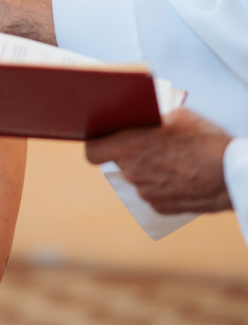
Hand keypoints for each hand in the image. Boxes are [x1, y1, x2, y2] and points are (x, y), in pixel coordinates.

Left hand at [86, 108, 233, 214]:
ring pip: (137, 178)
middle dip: (131, 154)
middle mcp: (133, 172)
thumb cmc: (206, 141)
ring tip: (172, 160)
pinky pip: (153, 193)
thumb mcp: (178, 116)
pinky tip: (181, 176)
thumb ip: (151, 119)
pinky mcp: (161, 208)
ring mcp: (146, 192)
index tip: (103, 139)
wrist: (233, 175)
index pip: (92, 151)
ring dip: (148, 170)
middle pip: (119, 162)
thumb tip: (142, 118)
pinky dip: (162, 186)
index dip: (96, 145)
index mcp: (130, 147)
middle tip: (150, 145)